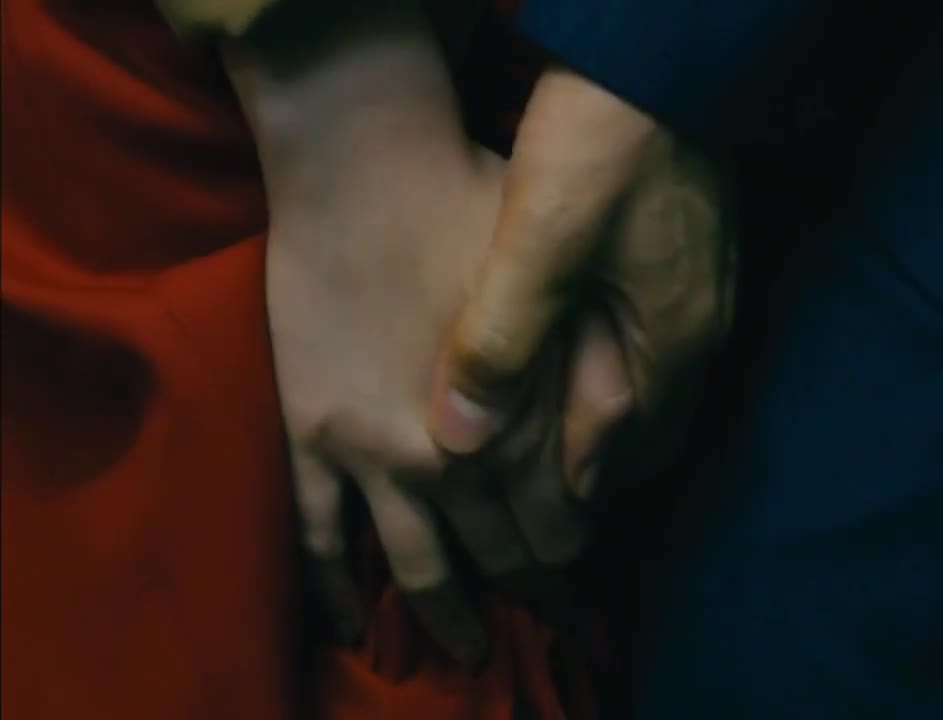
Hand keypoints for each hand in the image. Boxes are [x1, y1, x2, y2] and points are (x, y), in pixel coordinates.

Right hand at [224, 5, 535, 665]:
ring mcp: (373, 457)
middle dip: (528, 590)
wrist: (367, 169)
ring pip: (418, 565)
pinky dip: (336, 587)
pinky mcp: (311, 437)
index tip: (576, 574)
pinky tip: (347, 625)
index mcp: (520, 429)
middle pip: (499, 554)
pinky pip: (321, 535)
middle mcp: (451, 462)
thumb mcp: (567, 298)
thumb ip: (594, 392)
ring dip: (448, 615)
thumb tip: (606, 472)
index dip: (572, 556)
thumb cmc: (478, 214)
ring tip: (469, 649)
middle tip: (543, 615)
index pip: (558, 528)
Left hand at [429, 66, 735, 552]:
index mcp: (667, 343)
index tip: (528, 529)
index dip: (568, 495)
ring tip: (555, 440)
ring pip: (654, 386)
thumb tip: (457, 438)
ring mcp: (706, 291)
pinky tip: (585, 353)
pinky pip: (659, 342)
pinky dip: (619, 368)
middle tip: (541, 501)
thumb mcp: (541, 239)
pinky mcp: (696, 254)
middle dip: (595, 470)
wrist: (667, 50)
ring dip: (608, 420)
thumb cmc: (607, 139)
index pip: (616, 452)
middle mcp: (697, 331)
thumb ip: (501, 341)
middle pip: (644, 431)